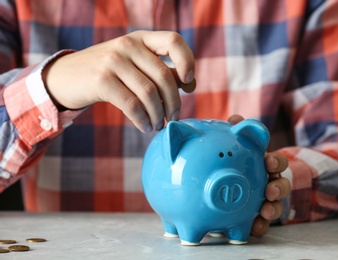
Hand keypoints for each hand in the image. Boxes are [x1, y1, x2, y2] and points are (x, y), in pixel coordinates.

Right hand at [43, 30, 195, 132]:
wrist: (66, 77)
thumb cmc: (108, 73)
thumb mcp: (134, 65)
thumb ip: (161, 71)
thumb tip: (190, 84)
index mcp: (141, 39)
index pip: (173, 41)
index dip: (187, 61)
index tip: (189, 83)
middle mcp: (128, 45)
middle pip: (164, 77)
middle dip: (174, 103)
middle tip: (173, 118)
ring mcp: (113, 60)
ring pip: (149, 93)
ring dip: (158, 115)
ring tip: (158, 125)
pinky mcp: (101, 80)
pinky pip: (132, 105)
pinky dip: (143, 120)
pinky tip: (145, 127)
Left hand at [228, 114, 290, 236]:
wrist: (229, 187)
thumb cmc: (238, 164)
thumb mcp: (238, 149)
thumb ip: (237, 133)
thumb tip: (235, 118)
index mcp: (266, 166)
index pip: (277, 162)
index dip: (276, 162)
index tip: (269, 163)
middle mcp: (270, 183)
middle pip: (282, 185)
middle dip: (278, 188)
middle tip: (269, 191)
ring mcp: (267, 201)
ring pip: (276, 206)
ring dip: (272, 209)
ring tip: (264, 213)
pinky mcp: (260, 218)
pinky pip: (263, 224)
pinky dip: (261, 227)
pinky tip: (254, 229)